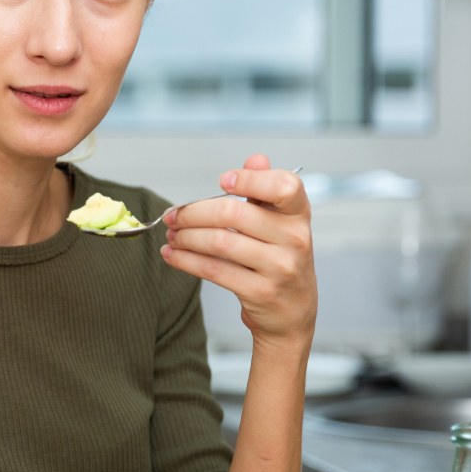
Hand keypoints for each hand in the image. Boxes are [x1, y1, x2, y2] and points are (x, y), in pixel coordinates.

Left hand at [159, 154, 316, 349]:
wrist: (292, 313)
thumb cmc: (280, 259)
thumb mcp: (281, 224)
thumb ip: (265, 190)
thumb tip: (255, 158)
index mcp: (299, 215)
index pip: (284, 186)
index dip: (250, 179)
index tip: (222, 181)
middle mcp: (294, 239)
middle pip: (233, 214)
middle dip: (194, 213)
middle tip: (173, 216)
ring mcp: (279, 268)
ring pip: (219, 243)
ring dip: (185, 237)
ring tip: (172, 235)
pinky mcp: (260, 292)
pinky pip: (213, 270)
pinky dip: (185, 260)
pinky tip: (172, 254)